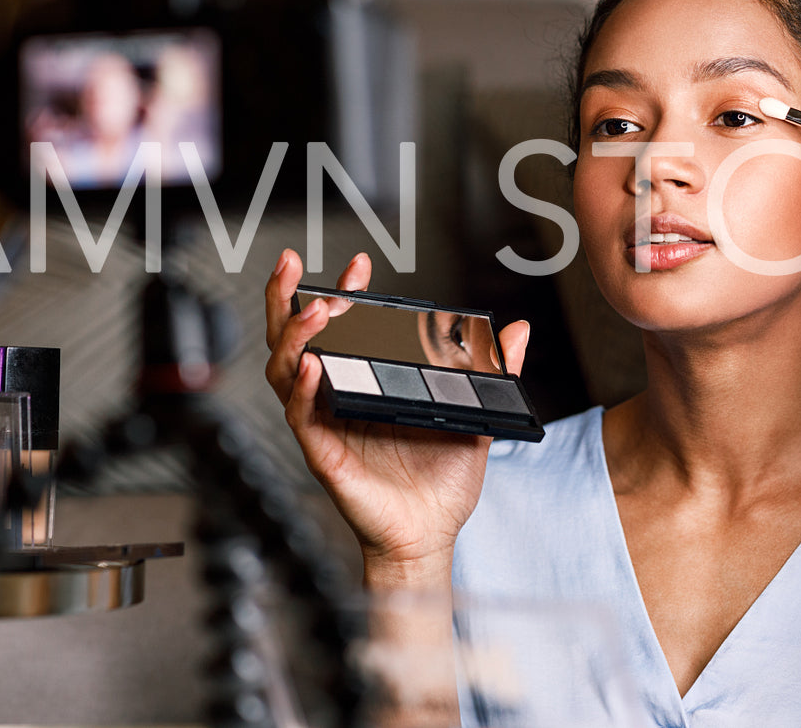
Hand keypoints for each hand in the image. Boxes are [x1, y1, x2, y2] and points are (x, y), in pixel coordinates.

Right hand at [263, 249, 530, 583]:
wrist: (432, 536)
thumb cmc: (442, 483)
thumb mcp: (474, 414)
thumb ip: (492, 372)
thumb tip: (516, 332)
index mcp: (364, 384)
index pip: (341, 330)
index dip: (342, 295)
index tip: (357, 267)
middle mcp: (337, 399)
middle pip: (293, 341)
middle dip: (285, 298)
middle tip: (290, 264)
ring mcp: (326, 425)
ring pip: (287, 371)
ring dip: (295, 336)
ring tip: (315, 310)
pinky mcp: (325, 454)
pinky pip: (302, 417)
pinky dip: (304, 389)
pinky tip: (314, 368)